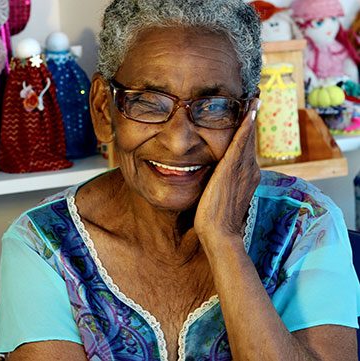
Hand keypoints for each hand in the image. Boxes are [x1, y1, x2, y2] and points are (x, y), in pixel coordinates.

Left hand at [194, 98, 260, 246]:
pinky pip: (240, 143)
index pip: (247, 148)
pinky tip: (248, 111)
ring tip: (254, 98)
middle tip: (254, 97)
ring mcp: (243, 169)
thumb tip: (214, 173)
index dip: (248, 130)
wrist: (218, 233)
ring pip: (247, 138)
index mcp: (248, 176)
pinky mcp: (232, 169)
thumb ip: (222, 181)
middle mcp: (250, 170)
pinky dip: (245, 126)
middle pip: (250, 139)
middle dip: (251, 118)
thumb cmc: (215, 218)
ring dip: (250, 117)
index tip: (249, 114)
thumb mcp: (221, 194)